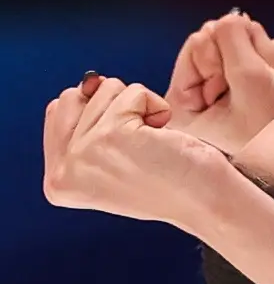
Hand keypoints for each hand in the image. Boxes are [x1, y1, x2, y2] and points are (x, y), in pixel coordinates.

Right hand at [43, 74, 233, 233]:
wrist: (206, 202)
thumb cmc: (168, 182)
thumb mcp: (111, 157)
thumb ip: (86, 123)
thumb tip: (90, 81)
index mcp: (57, 181)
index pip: (57, 109)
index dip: (98, 116)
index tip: (123, 151)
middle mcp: (63, 172)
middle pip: (75, 95)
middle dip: (114, 108)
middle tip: (139, 148)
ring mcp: (84, 154)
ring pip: (106, 89)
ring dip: (138, 110)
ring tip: (154, 146)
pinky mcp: (112, 135)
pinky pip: (134, 93)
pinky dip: (157, 108)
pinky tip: (166, 140)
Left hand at [165, 10, 273, 154]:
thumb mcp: (250, 78)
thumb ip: (230, 37)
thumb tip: (230, 19)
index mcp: (188, 113)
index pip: (195, 48)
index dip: (223, 51)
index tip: (240, 76)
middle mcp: (205, 109)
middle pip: (220, 44)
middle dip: (250, 54)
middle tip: (268, 75)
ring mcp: (232, 104)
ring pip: (243, 48)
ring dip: (269, 58)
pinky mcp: (255, 99)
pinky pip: (260, 59)